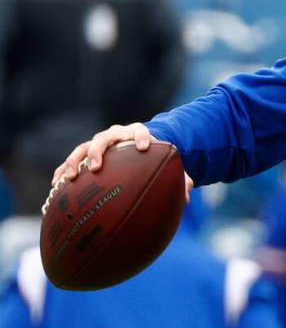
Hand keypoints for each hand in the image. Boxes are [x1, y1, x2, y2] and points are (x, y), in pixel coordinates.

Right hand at [50, 123, 193, 203]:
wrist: (136, 147)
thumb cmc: (153, 158)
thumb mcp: (165, 165)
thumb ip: (179, 178)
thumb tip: (188, 196)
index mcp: (138, 133)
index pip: (140, 130)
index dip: (142, 136)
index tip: (143, 147)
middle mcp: (115, 136)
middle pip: (104, 138)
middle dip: (99, 151)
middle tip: (96, 167)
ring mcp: (98, 144)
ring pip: (83, 148)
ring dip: (75, 161)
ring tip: (69, 177)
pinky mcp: (85, 155)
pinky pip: (71, 162)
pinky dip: (62, 171)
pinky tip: (55, 186)